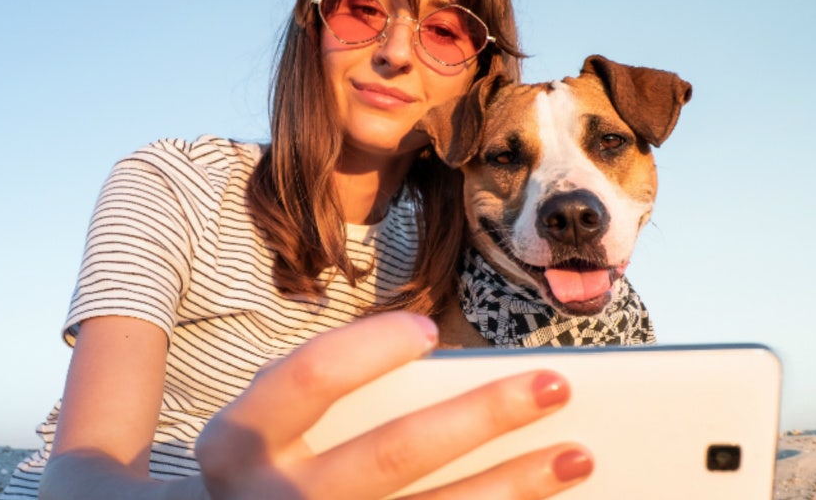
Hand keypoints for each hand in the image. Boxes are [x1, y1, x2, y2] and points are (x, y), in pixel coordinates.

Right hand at [194, 311, 591, 498]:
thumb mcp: (265, 427)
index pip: (311, 377)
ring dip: (514, 486)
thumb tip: (445, 364)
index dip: (373, 348)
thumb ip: (321, 391)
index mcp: (238, 443)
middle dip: (484, 416)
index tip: (429, 331)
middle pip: (394, 452)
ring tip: (577, 455)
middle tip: (556, 385)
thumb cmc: (266, 472)